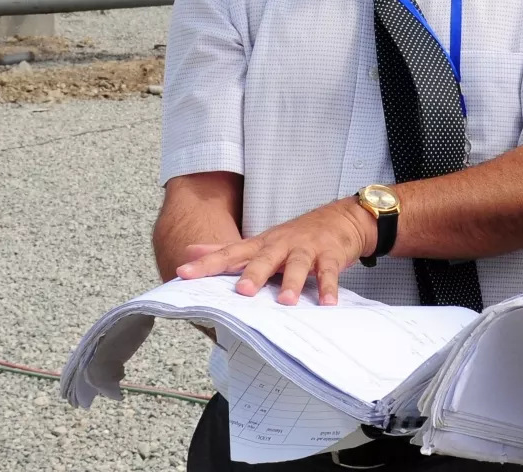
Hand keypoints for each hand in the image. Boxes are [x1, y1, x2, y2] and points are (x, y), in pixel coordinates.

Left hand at [176, 199, 375, 305]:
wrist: (338, 218)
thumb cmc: (292, 237)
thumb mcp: (258, 242)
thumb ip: (225, 250)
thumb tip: (189, 252)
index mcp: (260, 245)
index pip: (229, 254)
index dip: (206, 264)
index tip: (184, 274)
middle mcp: (280, 245)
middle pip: (264, 259)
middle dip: (253, 274)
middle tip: (242, 292)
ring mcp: (305, 249)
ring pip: (297, 265)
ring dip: (292, 283)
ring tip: (286, 302)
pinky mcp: (330, 255)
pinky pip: (329, 272)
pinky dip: (329, 287)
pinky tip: (327, 303)